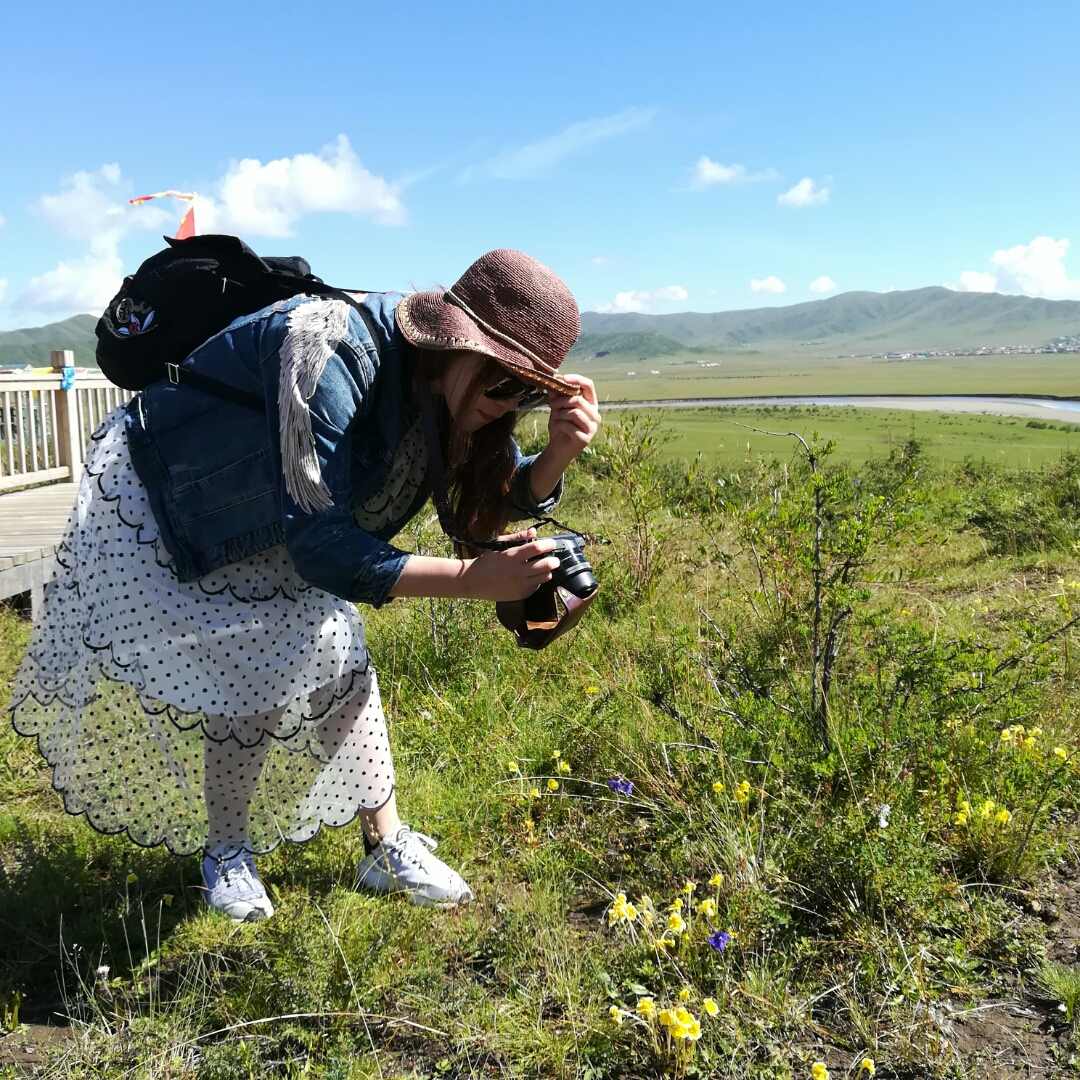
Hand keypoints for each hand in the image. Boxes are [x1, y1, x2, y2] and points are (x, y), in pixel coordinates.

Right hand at [461, 529, 559, 601]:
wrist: (475, 581)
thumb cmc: (488, 560)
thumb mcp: (499, 544)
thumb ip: (517, 537)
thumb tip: (534, 532)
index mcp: (512, 556)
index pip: (536, 548)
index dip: (548, 545)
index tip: (552, 544)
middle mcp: (517, 571)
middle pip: (546, 565)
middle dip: (554, 560)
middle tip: (554, 559)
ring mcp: (520, 585)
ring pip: (545, 577)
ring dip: (547, 571)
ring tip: (544, 567)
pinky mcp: (520, 595)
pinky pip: (537, 586)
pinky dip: (538, 580)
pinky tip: (533, 576)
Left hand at [529, 375, 601, 499]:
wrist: (558, 448)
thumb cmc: (561, 425)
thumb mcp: (558, 407)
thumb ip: (557, 394)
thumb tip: (554, 377)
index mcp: (591, 404)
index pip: (589, 385)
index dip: (576, 379)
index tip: (562, 378)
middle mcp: (595, 415)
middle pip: (579, 400)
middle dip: (561, 401)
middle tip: (551, 405)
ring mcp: (592, 428)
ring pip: (574, 412)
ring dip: (560, 414)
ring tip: (556, 418)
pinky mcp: (585, 438)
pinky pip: (569, 426)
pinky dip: (560, 425)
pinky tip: (559, 428)